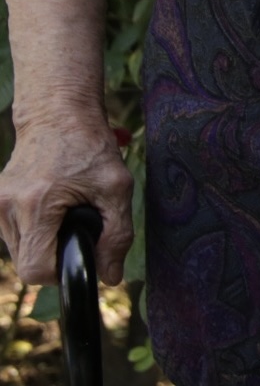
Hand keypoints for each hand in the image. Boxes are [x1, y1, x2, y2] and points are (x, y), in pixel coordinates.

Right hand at [0, 116, 133, 286]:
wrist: (58, 113)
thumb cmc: (90, 146)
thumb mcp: (116, 186)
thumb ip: (117, 234)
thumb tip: (110, 276)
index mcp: (35, 204)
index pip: (36, 270)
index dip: (61, 270)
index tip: (79, 250)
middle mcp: (7, 205)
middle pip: (26, 264)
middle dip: (54, 254)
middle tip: (76, 227)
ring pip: (17, 251)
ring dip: (41, 243)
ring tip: (63, 213)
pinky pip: (12, 234)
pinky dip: (32, 230)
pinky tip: (49, 208)